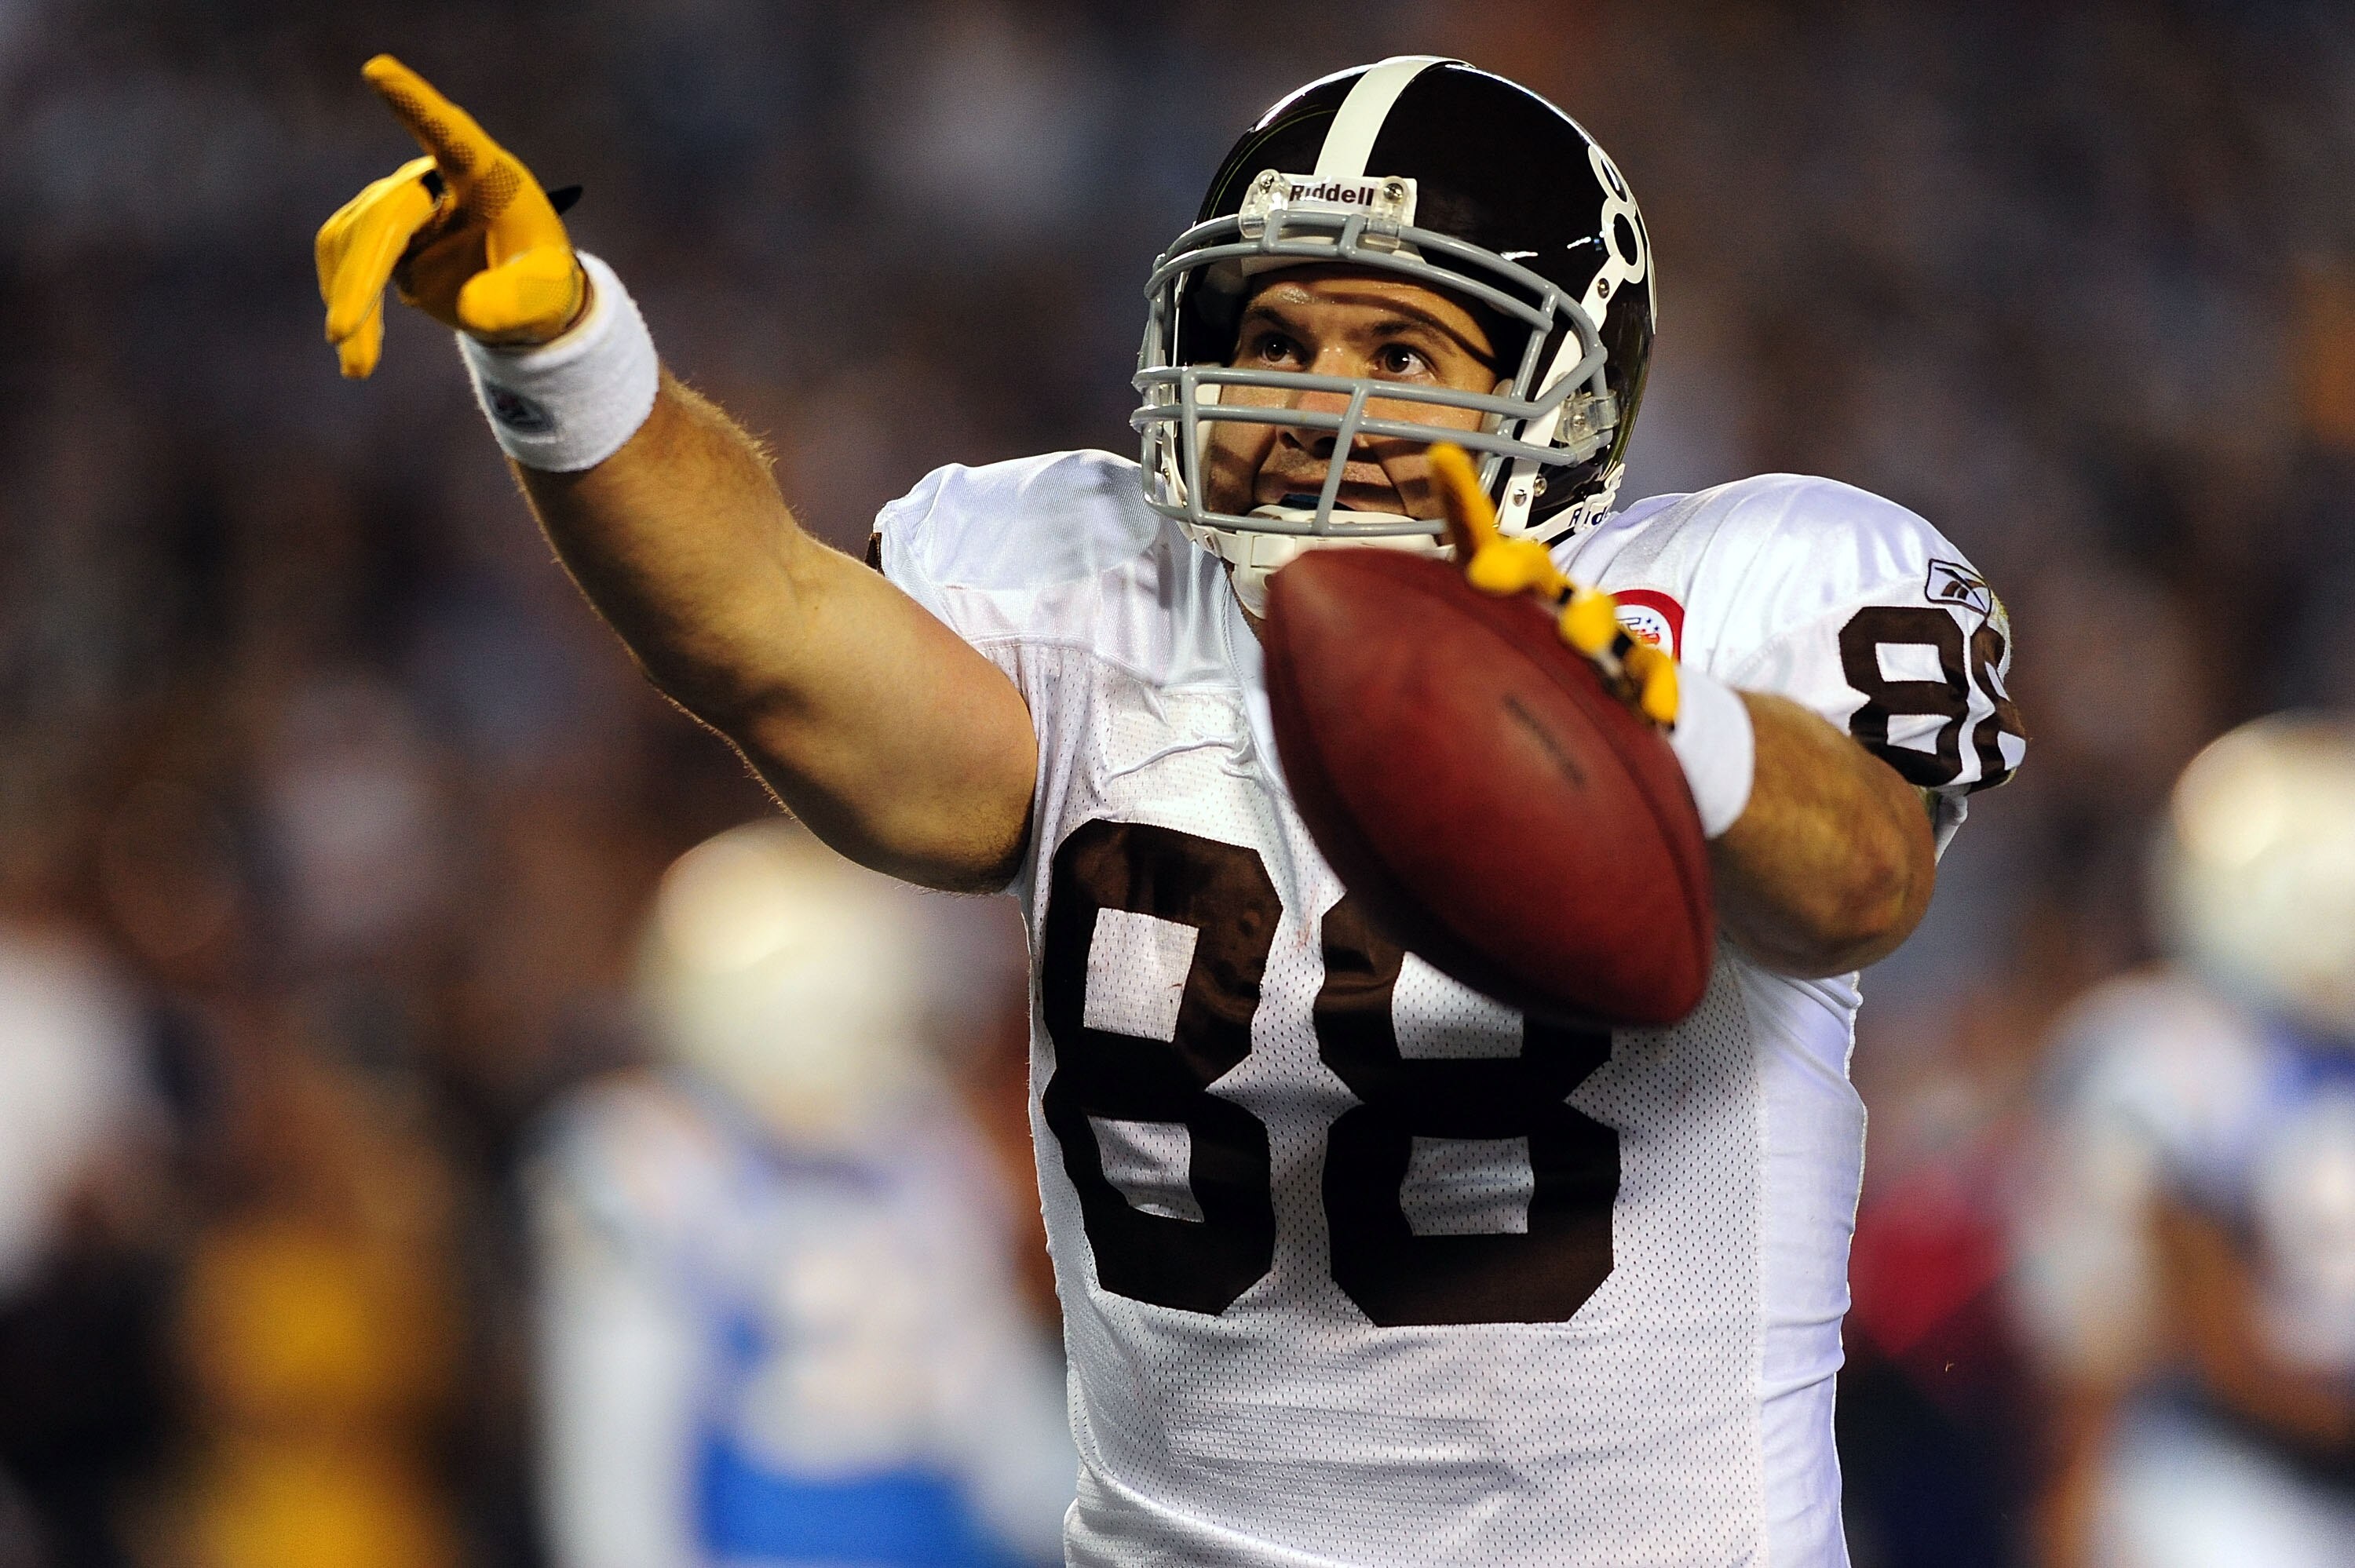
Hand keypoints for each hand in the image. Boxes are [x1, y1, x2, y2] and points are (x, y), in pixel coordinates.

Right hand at [316, 55, 583, 377]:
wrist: (523, 295)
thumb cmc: (543, 283)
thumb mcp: (545, 299)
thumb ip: (517, 302)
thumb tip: (470, 309)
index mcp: (487, 175)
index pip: (448, 133)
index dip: (414, 103)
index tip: (378, 70)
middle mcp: (435, 177)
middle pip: (384, 215)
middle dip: (359, 275)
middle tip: (341, 332)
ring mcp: (402, 200)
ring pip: (353, 239)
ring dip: (348, 299)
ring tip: (358, 366)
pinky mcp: (380, 228)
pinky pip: (347, 260)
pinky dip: (347, 302)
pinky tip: (356, 349)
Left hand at [1428, 443, 1678, 725]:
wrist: (1600, 708)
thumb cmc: (1525, 673)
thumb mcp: (1476, 655)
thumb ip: (1428, 656)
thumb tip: (1415, 538)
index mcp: (1506, 589)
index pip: (1476, 540)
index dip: (1460, 499)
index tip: (1441, 457)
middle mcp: (1550, 601)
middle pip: (1533, 569)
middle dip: (1516, 566)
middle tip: (1487, 576)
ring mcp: (1597, 633)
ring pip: (1594, 614)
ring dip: (1589, 619)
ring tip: (1579, 632)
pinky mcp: (1637, 671)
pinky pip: (1648, 670)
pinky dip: (1652, 686)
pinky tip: (1655, 709)